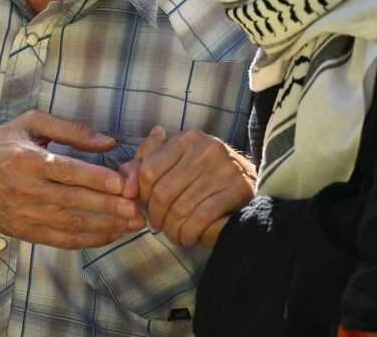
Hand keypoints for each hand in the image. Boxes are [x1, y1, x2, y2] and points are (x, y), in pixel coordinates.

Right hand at [0, 110, 146, 249]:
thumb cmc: (0, 146)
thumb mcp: (30, 124)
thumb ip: (70, 130)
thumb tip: (107, 142)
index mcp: (27, 161)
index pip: (67, 172)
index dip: (96, 178)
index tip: (122, 183)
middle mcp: (27, 191)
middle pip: (75, 201)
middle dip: (110, 206)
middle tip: (139, 208)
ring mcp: (27, 215)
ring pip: (73, 224)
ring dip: (107, 226)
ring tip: (133, 223)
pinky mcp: (28, 232)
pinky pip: (63, 240)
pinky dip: (89, 240)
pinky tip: (111, 234)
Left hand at [118, 125, 255, 246]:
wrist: (251, 182)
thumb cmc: (204, 174)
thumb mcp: (174, 162)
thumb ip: (144, 165)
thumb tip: (125, 179)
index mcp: (187, 139)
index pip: (148, 170)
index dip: (141, 195)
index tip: (144, 207)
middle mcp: (206, 149)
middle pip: (162, 192)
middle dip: (155, 216)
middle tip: (158, 226)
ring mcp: (224, 168)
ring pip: (180, 208)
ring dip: (172, 228)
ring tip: (173, 233)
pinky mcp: (238, 189)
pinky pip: (202, 217)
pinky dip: (189, 232)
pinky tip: (187, 237)